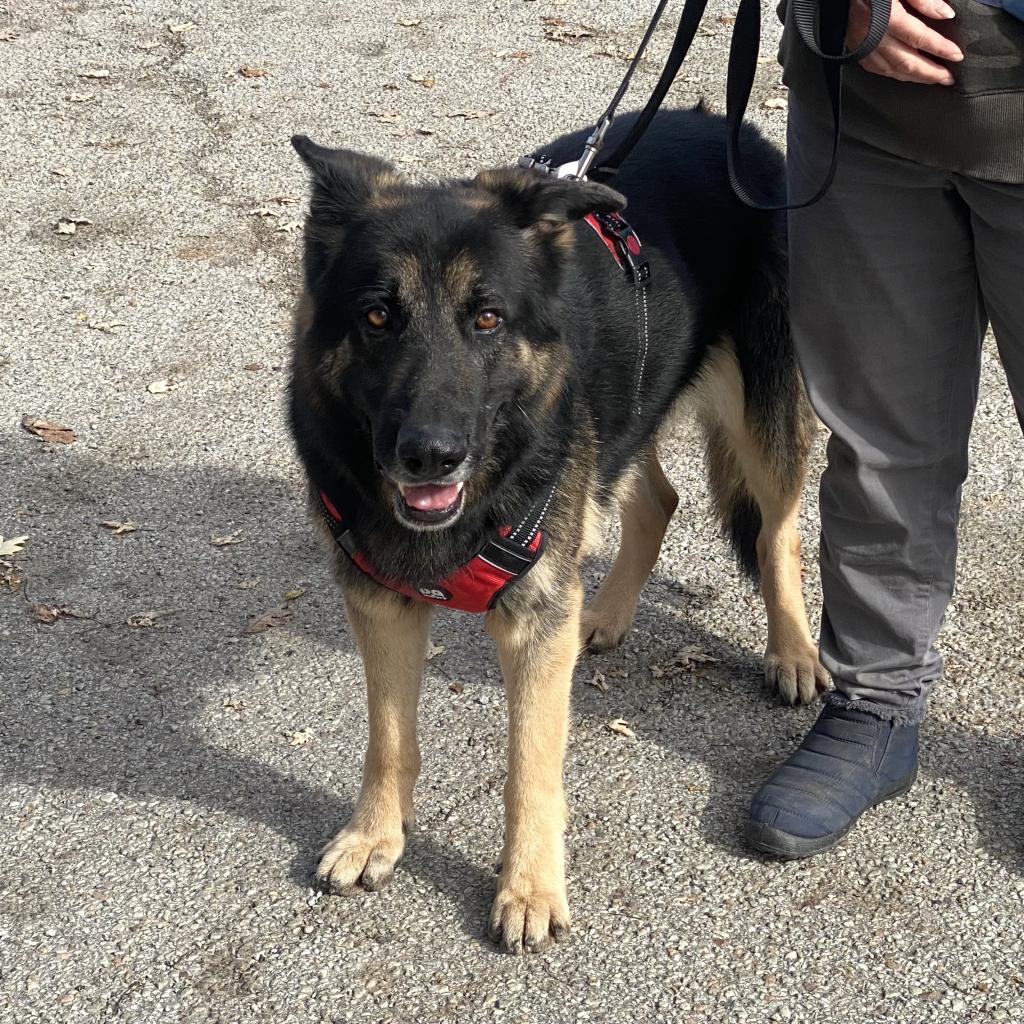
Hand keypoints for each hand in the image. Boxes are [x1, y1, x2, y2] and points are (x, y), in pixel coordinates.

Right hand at [848, 0, 964, 85]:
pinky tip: (903, 75)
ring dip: (914, 77)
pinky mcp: (855, 50)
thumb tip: (945, 14)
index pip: (921, 39)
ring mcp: (864, 47)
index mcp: (889, 19)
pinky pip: (877, 69)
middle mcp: (875, 38)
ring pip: (892, 70)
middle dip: (930, 73)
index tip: (957, 55)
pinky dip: (894, 75)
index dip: (941, 49)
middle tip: (947, 79)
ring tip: (931, 80)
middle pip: (908, 62)